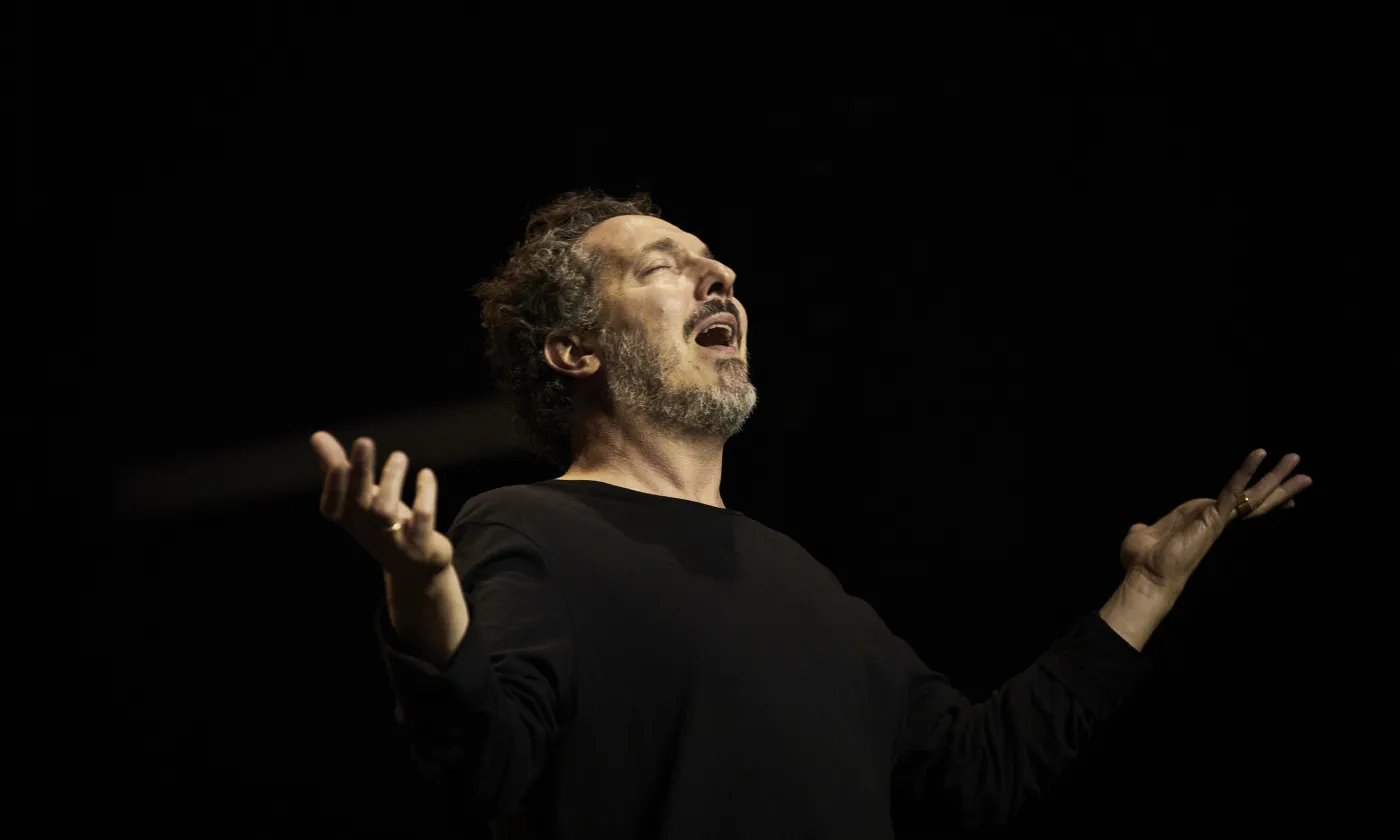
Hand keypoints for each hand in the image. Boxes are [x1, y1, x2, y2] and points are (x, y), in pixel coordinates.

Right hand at [310, 432, 454, 578]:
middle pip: (360, 502)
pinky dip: (424, 495)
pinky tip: (425, 474)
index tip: (339, 461)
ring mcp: (393, 541)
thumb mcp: (360, 498)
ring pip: (386, 511)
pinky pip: (422, 519)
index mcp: (351, 520)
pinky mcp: (420, 545)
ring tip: (399, 456)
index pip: (332, 508)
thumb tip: (317, 436)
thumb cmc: (382, 525)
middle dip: (361, 472)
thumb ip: (338, 467)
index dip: (333, 487)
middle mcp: (368, 531)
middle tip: (364, 441)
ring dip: (392, 481)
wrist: (415, 567)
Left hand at [1119, 449, 1312, 596]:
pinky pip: (1233, 490)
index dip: (1260, 500)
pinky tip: (1259, 453)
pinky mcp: (1213, 518)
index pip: (1239, 507)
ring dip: (1276, 476)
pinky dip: (1245, 471)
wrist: (1144, 577)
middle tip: (1304, 472)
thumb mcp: (1144, 536)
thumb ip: (1146, 530)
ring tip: (1296, 458)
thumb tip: (1140, 530)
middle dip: (1280, 485)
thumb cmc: (1144, 562)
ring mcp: (1217, 520)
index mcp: (1202, 521)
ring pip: (1254, 496)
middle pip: (1256, 501)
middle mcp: (1215, 521)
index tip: (1284, 496)